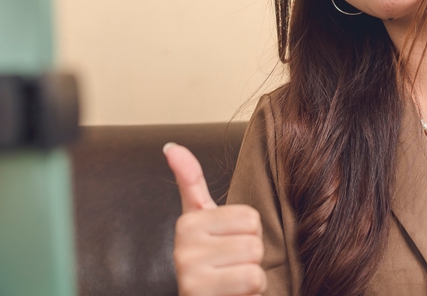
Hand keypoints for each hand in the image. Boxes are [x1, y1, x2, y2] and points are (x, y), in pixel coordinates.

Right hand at [164, 142, 266, 295]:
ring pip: (255, 264)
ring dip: (252, 280)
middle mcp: (183, 248)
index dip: (248, 235)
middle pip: (253, 240)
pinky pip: (252, 281)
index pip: (250, 217)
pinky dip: (250, 295)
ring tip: (231, 284)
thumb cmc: (210, 262)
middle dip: (250, 259)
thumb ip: (190, 182)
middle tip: (231, 269)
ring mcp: (190, 275)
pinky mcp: (201, 295)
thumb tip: (171, 146)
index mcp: (187, 224)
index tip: (227, 246)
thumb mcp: (202, 221)